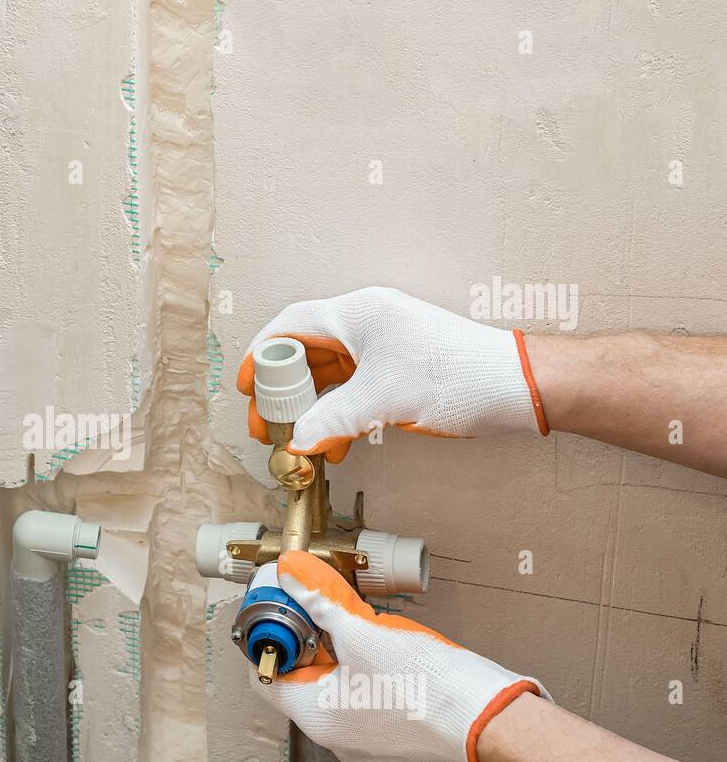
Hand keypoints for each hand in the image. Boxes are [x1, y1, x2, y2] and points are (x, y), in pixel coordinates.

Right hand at [235, 287, 548, 462]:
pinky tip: (334, 446)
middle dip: (282, 392)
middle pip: (304, 354)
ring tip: (296, 440)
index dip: (261, 357)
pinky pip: (351, 390)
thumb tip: (296, 440)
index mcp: (358, 315)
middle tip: (267, 424)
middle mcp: (366, 325)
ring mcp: (381, 347)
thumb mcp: (384, 400)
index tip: (247, 387)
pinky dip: (336, 416)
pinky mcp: (396, 370)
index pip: (290, 327)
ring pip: (327, 376)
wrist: (514, 387)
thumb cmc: (460, 375)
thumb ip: (332, 420)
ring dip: (309, 410)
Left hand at [252, 551, 548, 761]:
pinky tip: (377, 642)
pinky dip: (360, 667)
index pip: (266, 674)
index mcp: (314, 716)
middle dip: (307, 636)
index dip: (268, 636)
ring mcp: (363, 736)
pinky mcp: (390, 731)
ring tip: (351, 617)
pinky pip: (361, 695)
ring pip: (333, 684)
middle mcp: (333, 733)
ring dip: (336, 648)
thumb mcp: (361, 631)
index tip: (279, 607)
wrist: (484, 716)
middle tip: (316, 602)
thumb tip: (291, 577)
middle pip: (301, 677)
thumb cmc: (424, 685)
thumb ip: (319, 602)